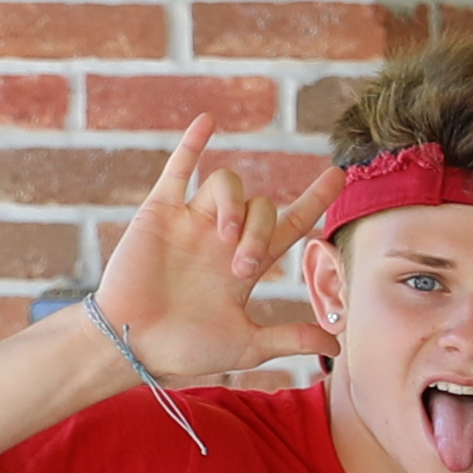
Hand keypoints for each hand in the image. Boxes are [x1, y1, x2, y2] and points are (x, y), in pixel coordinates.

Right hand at [89, 121, 332, 388]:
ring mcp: (191, 223)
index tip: (339, 176)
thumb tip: (337, 343)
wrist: (134, 345)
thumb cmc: (185, 349)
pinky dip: (192, 145)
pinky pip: (178, 171)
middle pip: (261, 207)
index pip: (289, 225)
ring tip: (225, 238)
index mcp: (245, 265)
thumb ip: (290, 337)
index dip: (313, 200)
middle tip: (244, 268)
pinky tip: (208, 122)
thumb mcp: (246, 345)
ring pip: (228, 185)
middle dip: (261, 233)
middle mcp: (222, 239)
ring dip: (234, 206)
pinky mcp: (159, 214)